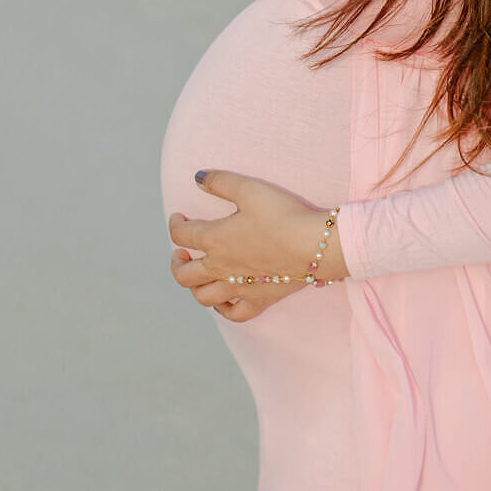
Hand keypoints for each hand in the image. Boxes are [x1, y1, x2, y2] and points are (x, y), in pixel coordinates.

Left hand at [167, 169, 346, 322]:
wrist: (314, 244)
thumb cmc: (283, 214)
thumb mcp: (249, 189)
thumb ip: (220, 181)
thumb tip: (198, 177)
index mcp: (215, 239)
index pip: (182, 235)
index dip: (175, 224)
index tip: (179, 217)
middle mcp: (221, 267)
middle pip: (184, 275)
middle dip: (177, 262)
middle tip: (181, 252)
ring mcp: (239, 287)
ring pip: (204, 297)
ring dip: (194, 287)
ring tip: (198, 275)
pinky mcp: (259, 299)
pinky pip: (234, 313)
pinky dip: (223, 308)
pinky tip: (224, 299)